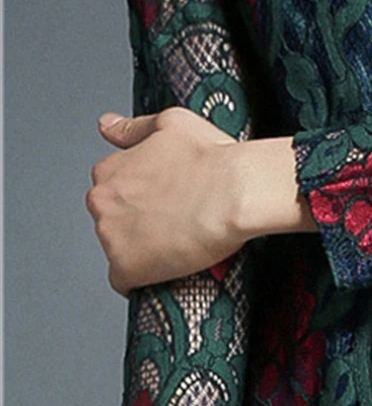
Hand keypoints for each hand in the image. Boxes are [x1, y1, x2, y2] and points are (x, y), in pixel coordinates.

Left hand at [86, 107, 252, 297]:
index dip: (141, 196)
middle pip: (112, 220)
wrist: (236, 192)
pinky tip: (170, 266)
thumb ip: (134, 127)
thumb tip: (106, 125)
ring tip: (179, 242)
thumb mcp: (173, 123)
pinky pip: (125, 281)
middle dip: (137, 222)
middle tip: (176, 220)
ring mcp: (111, 237)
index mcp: (110, 169)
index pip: (111, 189)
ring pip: (119, 250)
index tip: (164, 200)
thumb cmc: (213, 158)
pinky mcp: (126, 268)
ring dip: (143, 249)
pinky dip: (145, 278)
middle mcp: (103, 202)